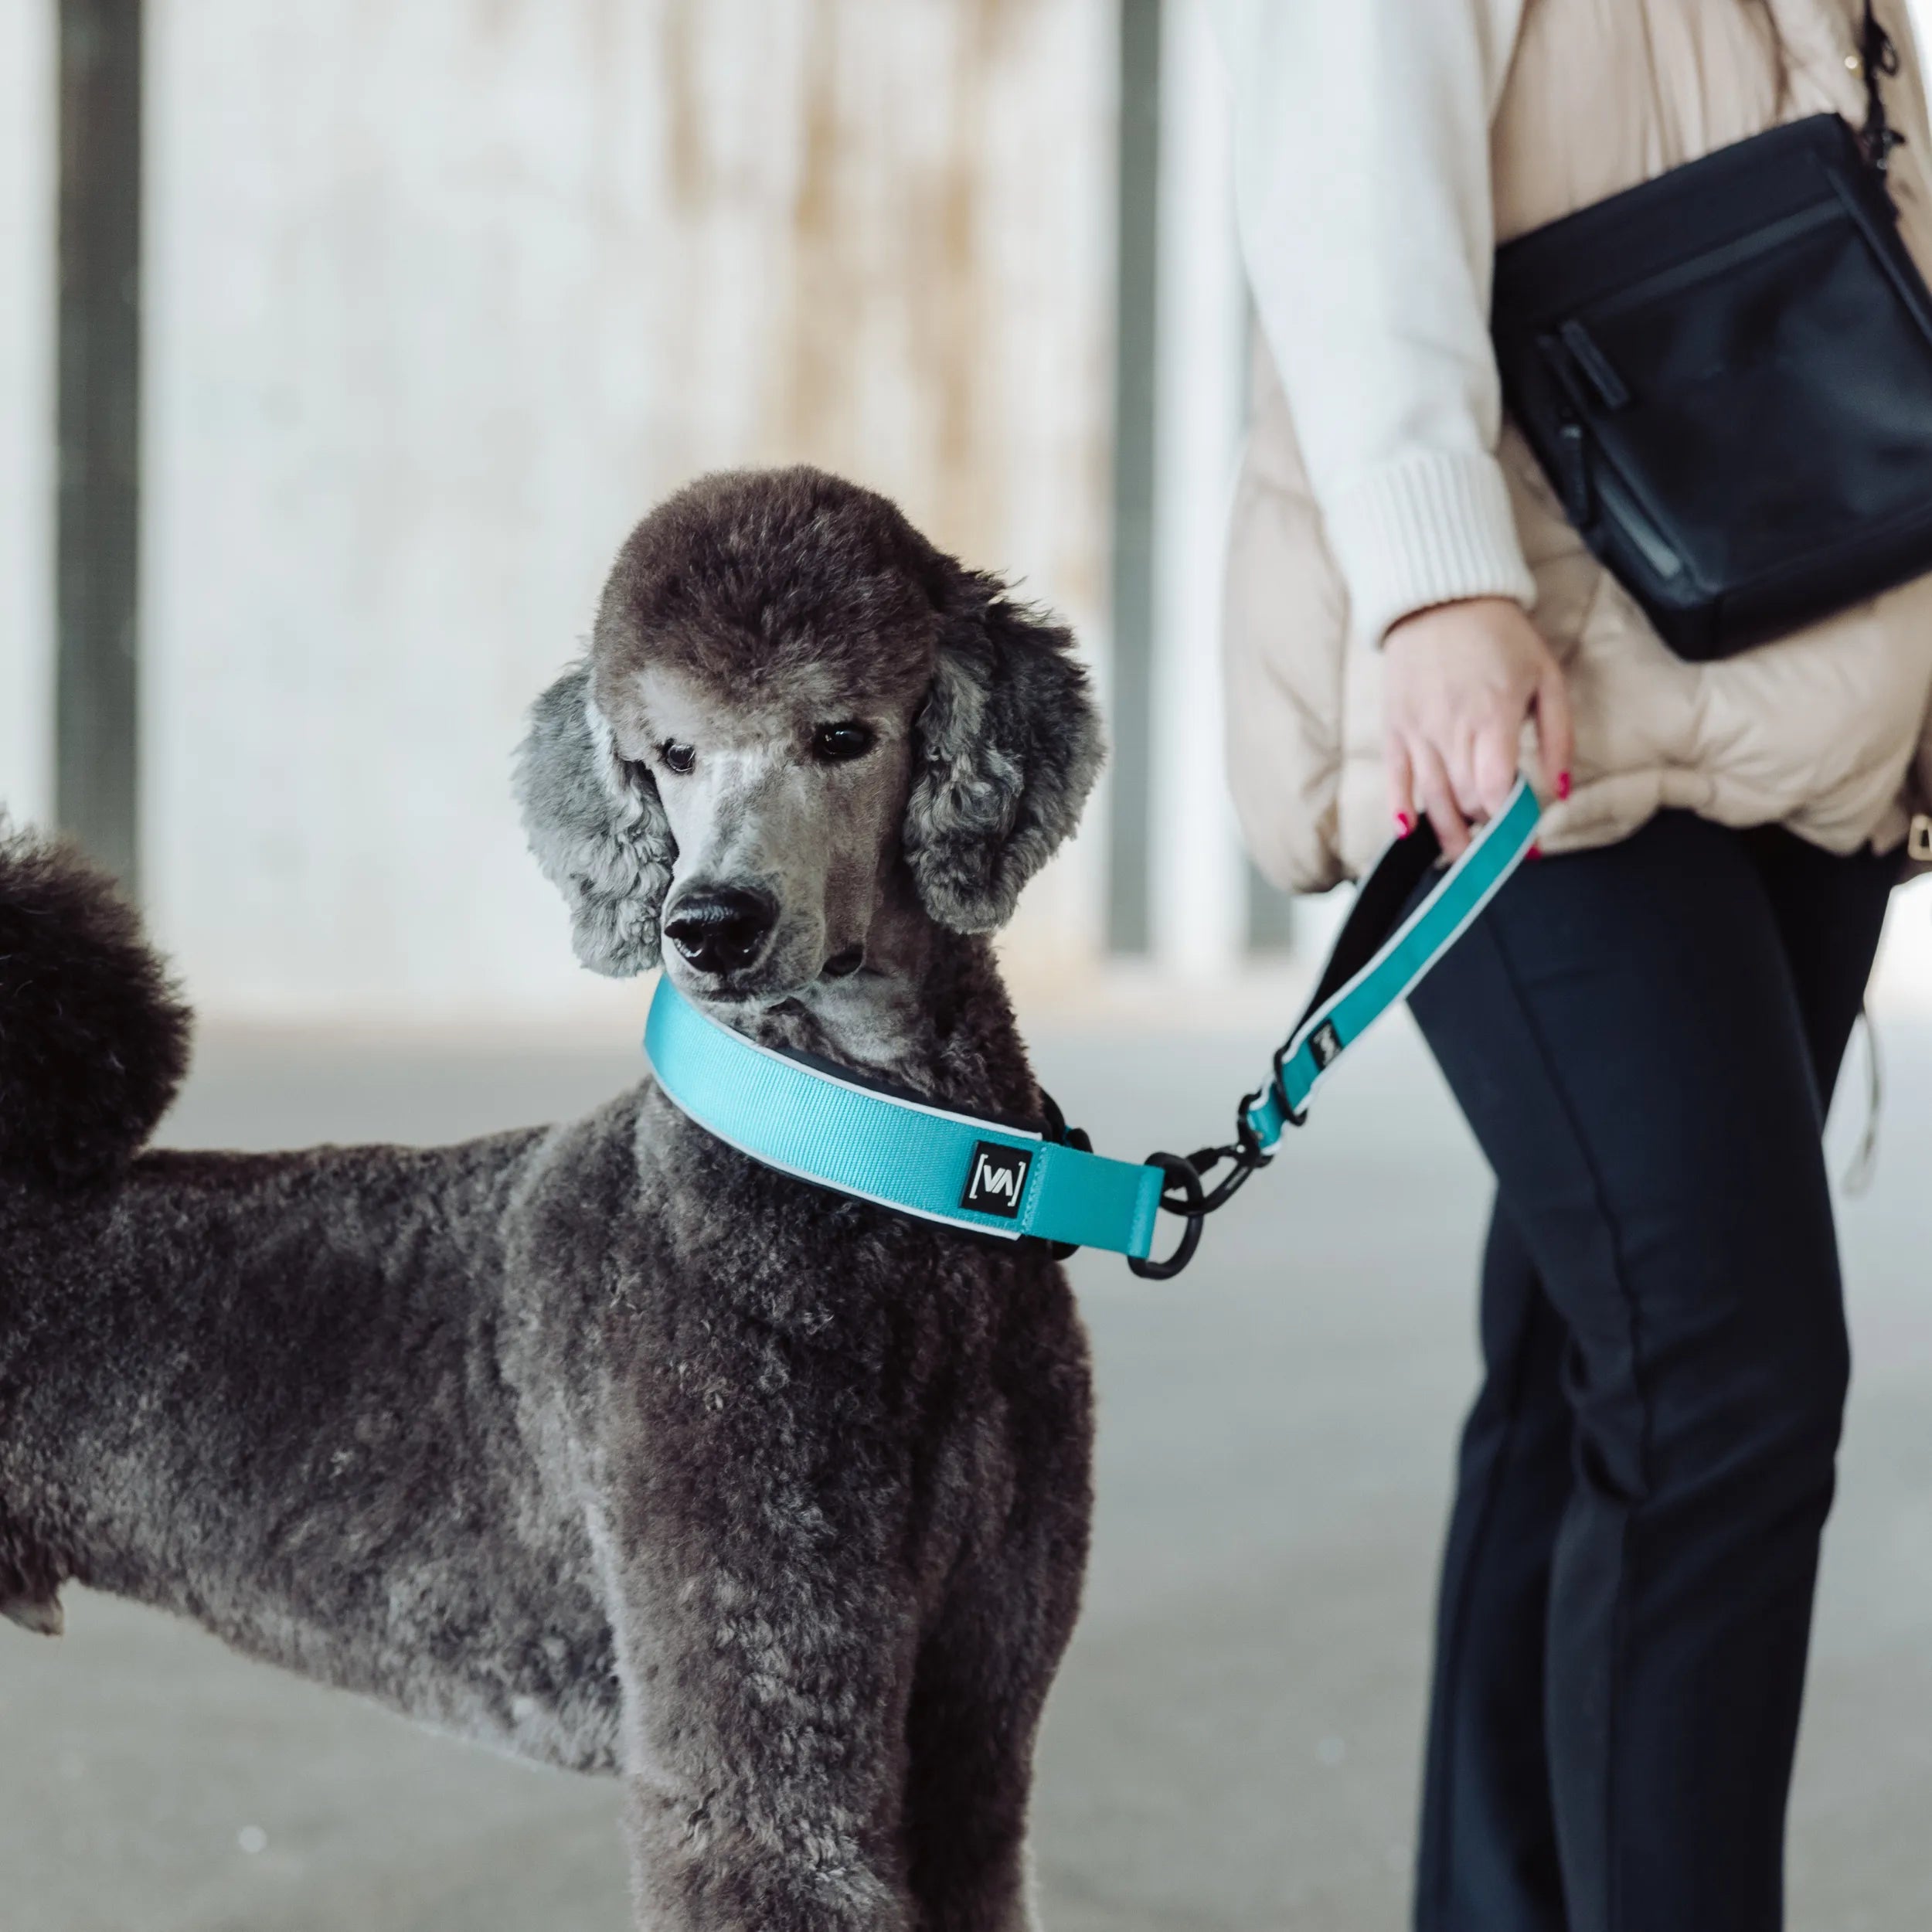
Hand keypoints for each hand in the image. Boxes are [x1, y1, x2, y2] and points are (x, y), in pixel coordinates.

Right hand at [1382, 597, 1571, 858]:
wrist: (1440, 598)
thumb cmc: (1499, 635)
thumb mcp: (1547, 677)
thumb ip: (1559, 736)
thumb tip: (1561, 790)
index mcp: (1492, 715)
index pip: (1495, 788)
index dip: (1509, 820)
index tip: (1523, 834)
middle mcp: (1450, 728)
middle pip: (1466, 799)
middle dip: (1485, 827)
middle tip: (1499, 842)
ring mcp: (1417, 730)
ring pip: (1432, 798)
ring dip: (1449, 833)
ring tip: (1464, 855)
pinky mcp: (1395, 727)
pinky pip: (1395, 778)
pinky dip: (1399, 808)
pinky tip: (1409, 830)